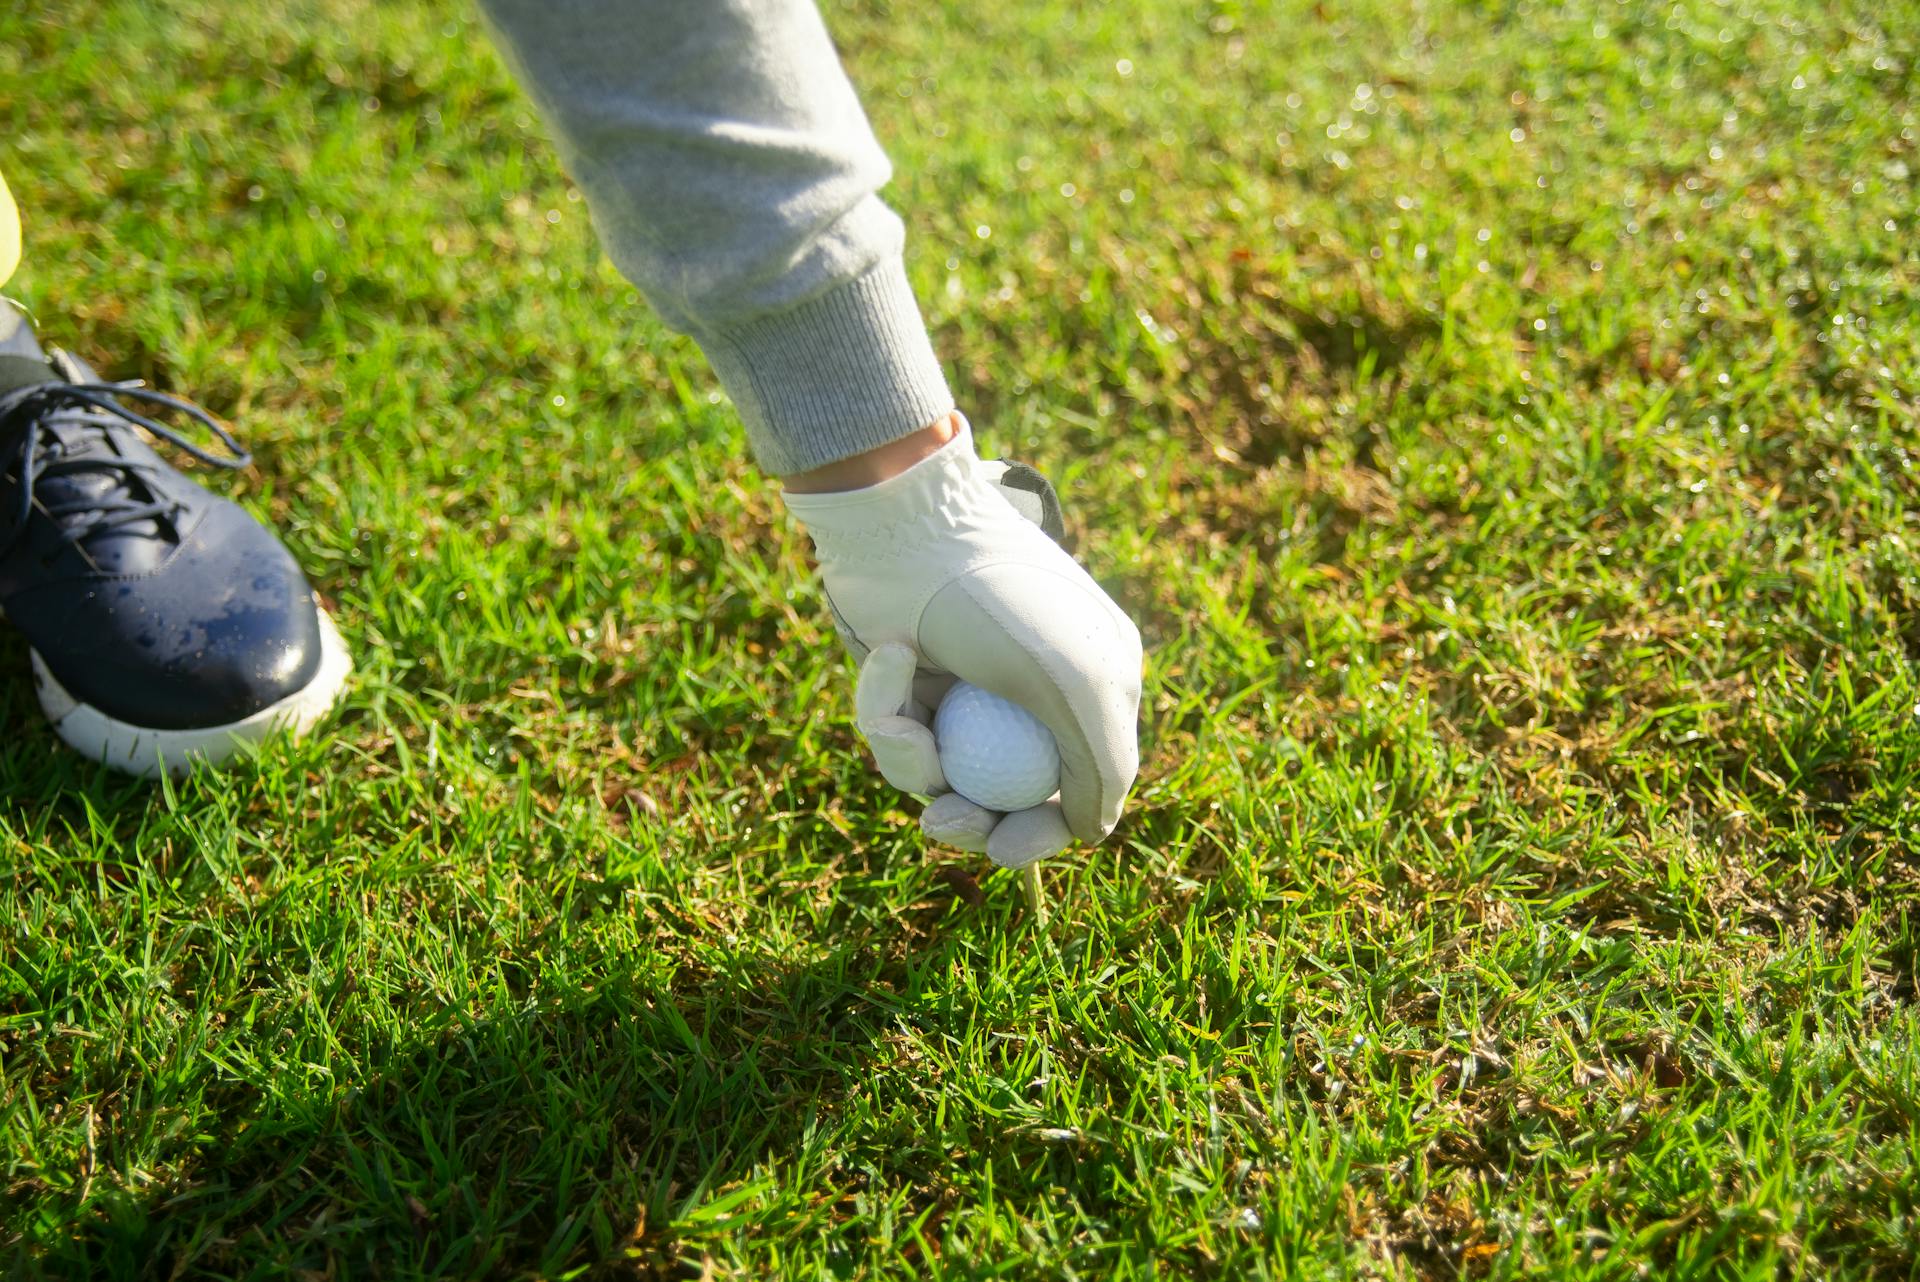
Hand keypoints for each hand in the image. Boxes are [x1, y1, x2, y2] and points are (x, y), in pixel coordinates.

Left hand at [781, 418, 1141, 866]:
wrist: (905, 522)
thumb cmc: (998, 598)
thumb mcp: (1074, 684)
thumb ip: (1100, 766)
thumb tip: (1094, 831)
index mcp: (1098, 686)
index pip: (1079, 787)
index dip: (1041, 830)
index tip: (1005, 848)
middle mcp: (1037, 692)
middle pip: (1004, 796)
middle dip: (969, 816)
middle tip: (938, 820)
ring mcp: (972, 686)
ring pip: (940, 771)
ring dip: (912, 755)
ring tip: (899, 716)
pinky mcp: (912, 676)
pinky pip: (896, 728)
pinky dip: (883, 704)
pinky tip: (888, 654)